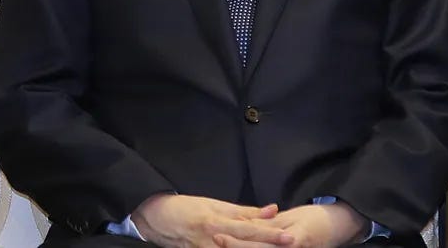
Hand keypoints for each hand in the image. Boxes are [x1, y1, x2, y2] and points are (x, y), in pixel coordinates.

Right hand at [132, 193, 293, 247]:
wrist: (157, 218)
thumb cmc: (188, 208)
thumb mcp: (216, 204)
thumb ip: (244, 211)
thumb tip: (272, 210)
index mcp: (218, 220)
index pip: (250, 229)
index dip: (270, 234)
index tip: (289, 237)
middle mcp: (213, 238)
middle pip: (245, 246)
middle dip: (267, 247)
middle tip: (290, 245)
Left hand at [216, 202, 367, 247]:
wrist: (337, 229)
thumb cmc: (314, 219)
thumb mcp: (291, 217)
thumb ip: (269, 223)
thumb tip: (245, 223)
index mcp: (287, 241)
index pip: (256, 242)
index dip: (236, 241)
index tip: (218, 236)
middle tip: (215, 241)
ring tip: (222, 246)